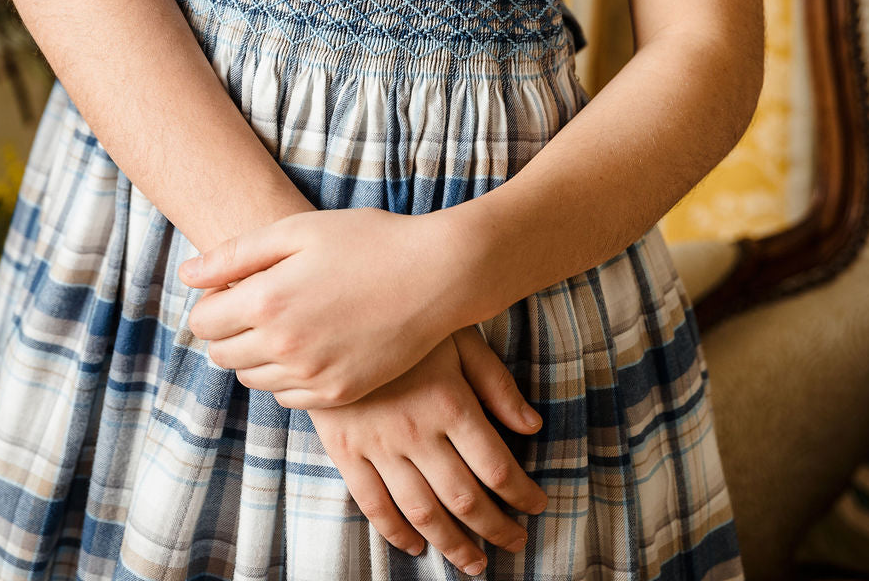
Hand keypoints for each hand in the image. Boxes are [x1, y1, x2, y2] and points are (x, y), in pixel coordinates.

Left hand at [178, 207, 460, 407]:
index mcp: (266, 302)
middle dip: (228, 331)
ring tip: (286, 322)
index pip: (203, 323)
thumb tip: (187, 276)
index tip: (231, 290)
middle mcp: (283, 347)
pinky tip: (311, 344)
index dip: (210, 304)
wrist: (435, 275)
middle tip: (257, 305)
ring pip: (253, 379)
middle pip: (222, 355)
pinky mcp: (339, 393)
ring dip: (256, 355)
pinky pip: (289, 398)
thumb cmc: (366, 241)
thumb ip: (235, 255)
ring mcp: (312, 375)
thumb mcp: (297, 231)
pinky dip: (288, 375)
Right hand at [309, 325, 547, 575]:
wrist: (331, 312)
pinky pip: (373, 505)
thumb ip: (495, 383)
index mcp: (450, 402)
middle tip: (516, 542)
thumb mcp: (459, 337)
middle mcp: (416, 432)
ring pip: (422, 512)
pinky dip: (395, 533)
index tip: (537, 505)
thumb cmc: (405, 320)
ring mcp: (378, 445)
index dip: (523, 494)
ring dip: (453, 544)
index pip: (497, 467)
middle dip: (497, 528)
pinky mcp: (345, 451)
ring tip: (475, 563)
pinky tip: (415, 546)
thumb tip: (532, 426)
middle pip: (465, 498)